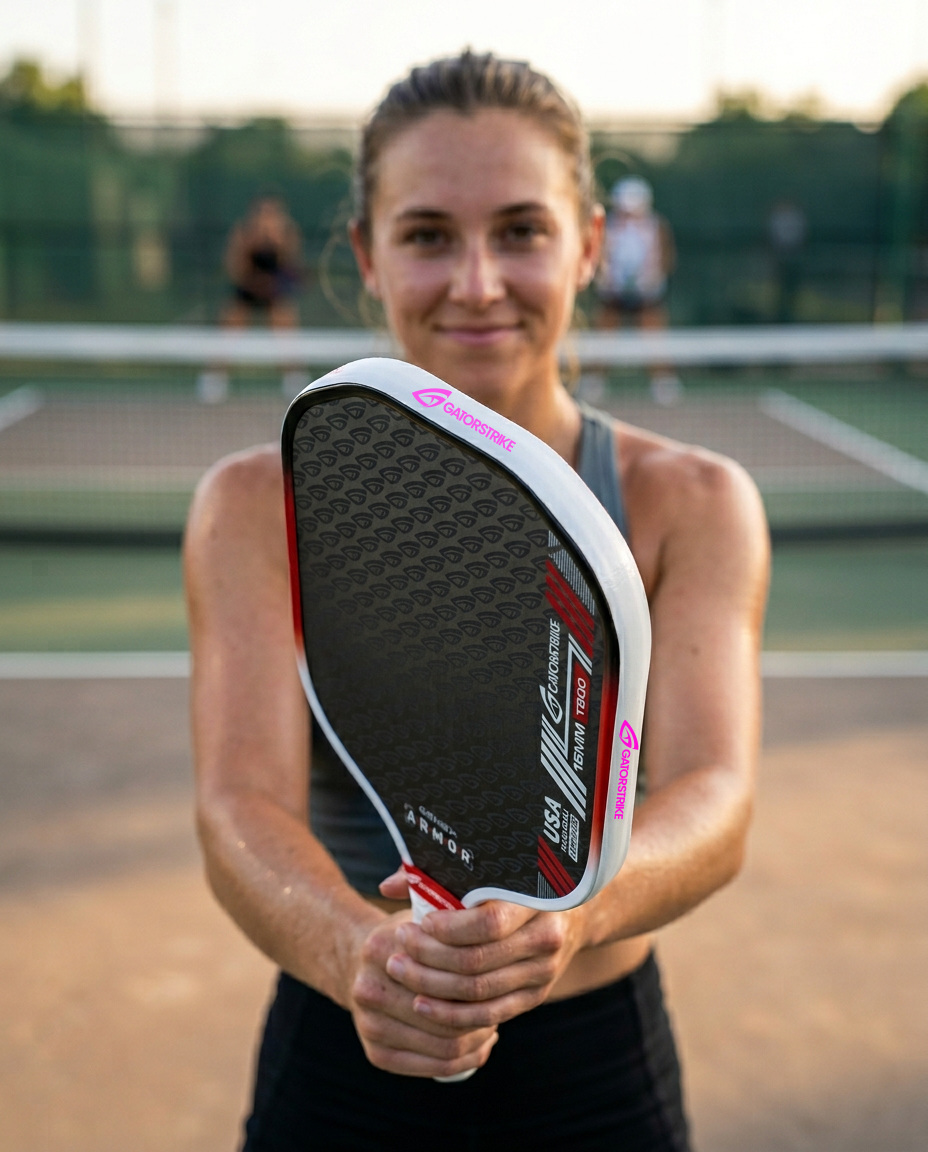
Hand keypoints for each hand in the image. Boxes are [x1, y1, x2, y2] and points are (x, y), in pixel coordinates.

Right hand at [346, 904, 498, 1077]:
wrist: (353, 961)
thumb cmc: (404, 937)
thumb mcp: (420, 915)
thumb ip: (449, 916)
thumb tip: (493, 921)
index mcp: (383, 949)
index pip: (444, 976)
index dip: (479, 981)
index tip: (500, 976)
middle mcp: (370, 989)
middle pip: (445, 1016)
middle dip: (481, 1015)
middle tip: (502, 1005)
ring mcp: (369, 1025)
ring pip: (443, 1046)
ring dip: (476, 1041)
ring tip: (492, 1025)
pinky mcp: (375, 1053)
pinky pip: (432, 1067)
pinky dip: (463, 1061)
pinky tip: (479, 1047)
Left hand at [378, 870, 585, 1031]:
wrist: (576, 910)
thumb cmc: (520, 882)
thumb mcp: (493, 869)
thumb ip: (439, 873)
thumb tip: (387, 886)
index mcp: (537, 901)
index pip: (488, 923)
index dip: (449, 929)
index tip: (417, 923)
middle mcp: (545, 939)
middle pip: (477, 961)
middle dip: (429, 958)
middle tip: (397, 949)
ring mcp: (542, 973)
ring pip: (479, 993)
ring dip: (432, 987)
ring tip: (400, 972)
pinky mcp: (534, 997)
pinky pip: (489, 1015)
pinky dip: (452, 1015)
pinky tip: (422, 1006)